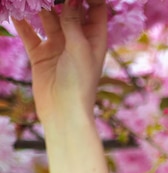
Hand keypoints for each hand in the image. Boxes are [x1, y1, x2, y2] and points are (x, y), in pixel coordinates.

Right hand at [12, 0, 107, 124]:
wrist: (63, 110)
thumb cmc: (80, 81)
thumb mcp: (79, 48)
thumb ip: (73, 22)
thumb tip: (71, 0)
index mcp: (95, 39)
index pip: (96, 10)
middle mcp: (78, 40)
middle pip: (69, 12)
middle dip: (60, 0)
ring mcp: (58, 46)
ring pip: (47, 20)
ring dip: (39, 7)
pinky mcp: (41, 54)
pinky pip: (30, 34)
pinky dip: (22, 23)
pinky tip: (15, 12)